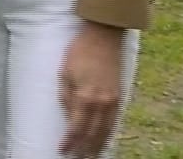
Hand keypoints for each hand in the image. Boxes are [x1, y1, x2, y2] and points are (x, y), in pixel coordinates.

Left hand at [59, 22, 123, 156]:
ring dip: (99, 144)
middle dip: (85, 149)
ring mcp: (113, 100)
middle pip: (93, 133)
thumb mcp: (64, 73)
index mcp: (85, 97)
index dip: (70, 142)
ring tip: (92, 155)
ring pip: (106, 130)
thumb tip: (68, 116)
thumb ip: (66, 97)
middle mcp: (102, 102)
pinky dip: (109, 132)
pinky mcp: (120, 95)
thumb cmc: (79, 52)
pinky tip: (105, 138)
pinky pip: (114, 120)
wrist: (104, 36)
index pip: (76, 128)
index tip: (63, 151)